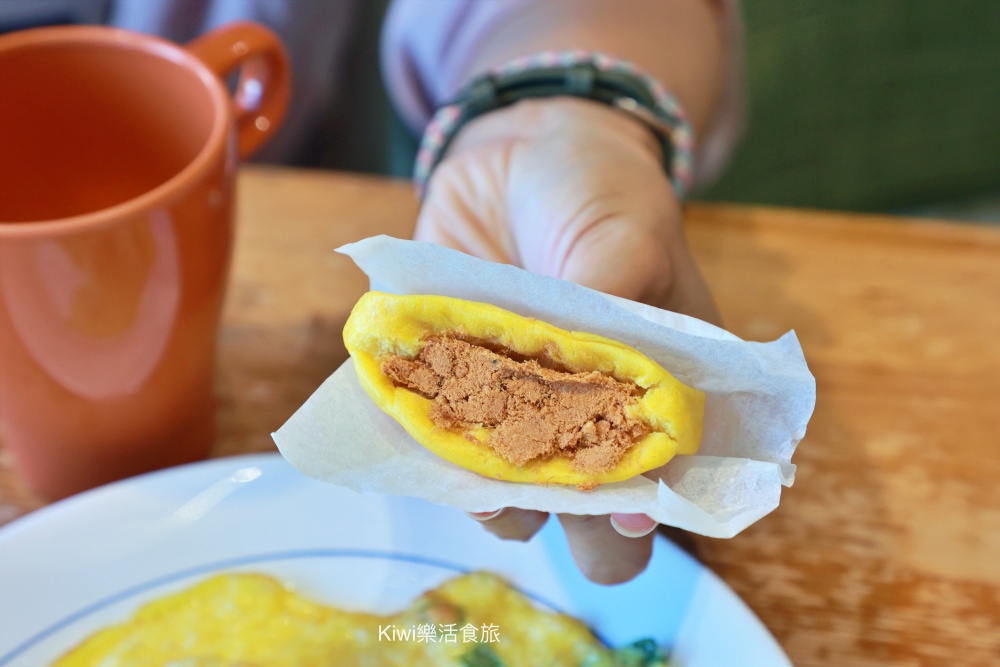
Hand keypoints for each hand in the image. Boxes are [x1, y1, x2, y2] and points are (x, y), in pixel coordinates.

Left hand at [416, 97, 719, 584]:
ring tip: (475, 468)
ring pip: (507, 497)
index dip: (643, 513)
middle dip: (566, 528)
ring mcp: (520, 409)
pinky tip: (420, 431)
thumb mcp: (624, 237)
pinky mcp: (456, 388)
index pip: (662, 483)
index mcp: (661, 395)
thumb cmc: (597, 190)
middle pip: (588, 514)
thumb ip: (615, 316)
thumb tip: (595, 393)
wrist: (516, 149)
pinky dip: (426, 451)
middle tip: (543, 498)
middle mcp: (592, 417)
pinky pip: (438, 445)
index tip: (620, 515)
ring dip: (489, 500)